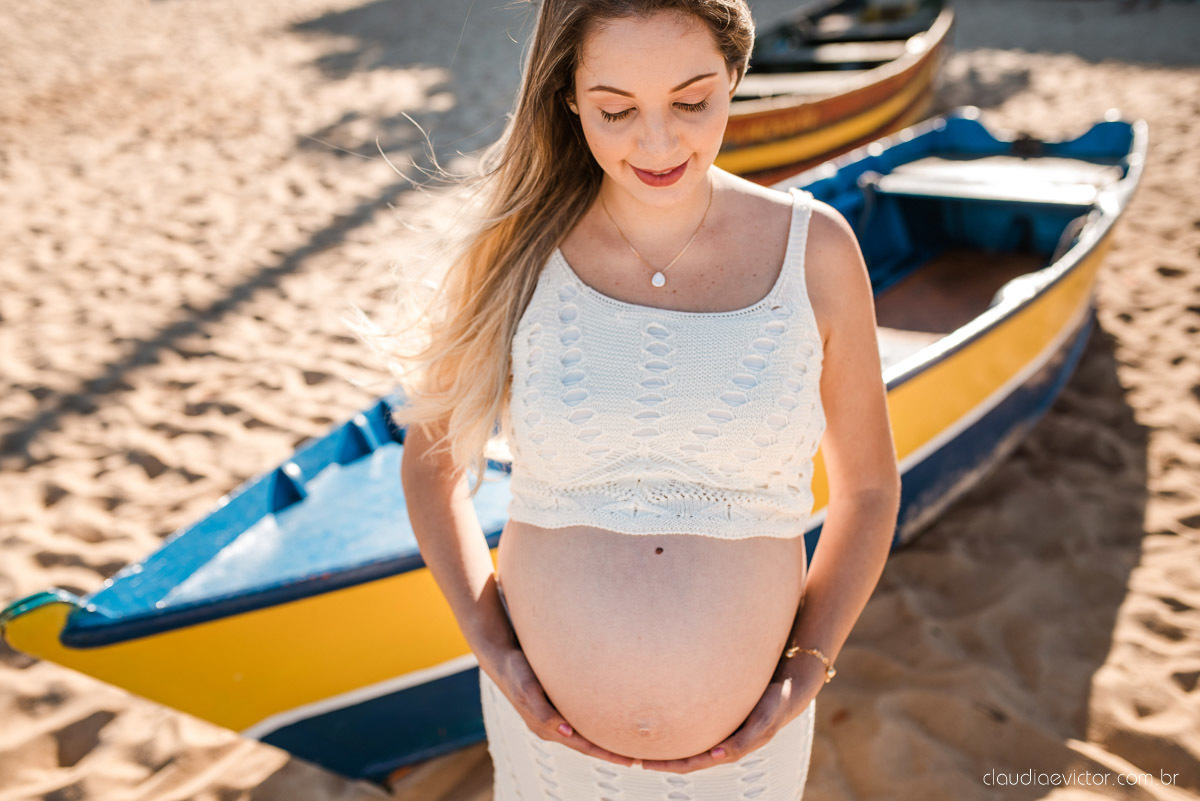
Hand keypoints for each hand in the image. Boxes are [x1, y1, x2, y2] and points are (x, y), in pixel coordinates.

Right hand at [480, 642, 638, 768]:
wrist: (502, 656)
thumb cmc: (516, 671)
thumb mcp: (528, 690)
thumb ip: (544, 712)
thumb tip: (567, 732)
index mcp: (547, 728)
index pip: (585, 747)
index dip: (609, 754)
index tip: (632, 761)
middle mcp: (552, 727)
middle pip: (588, 744)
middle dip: (612, 751)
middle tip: (641, 756)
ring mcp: (554, 716)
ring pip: (585, 732)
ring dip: (605, 738)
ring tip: (629, 741)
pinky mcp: (557, 703)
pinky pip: (581, 718)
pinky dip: (597, 722)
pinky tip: (609, 718)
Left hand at [638, 658, 826, 773]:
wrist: (789, 686)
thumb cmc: (775, 704)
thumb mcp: (763, 722)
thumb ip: (744, 740)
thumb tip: (718, 755)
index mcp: (729, 750)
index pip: (691, 764)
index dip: (667, 765)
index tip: (643, 763)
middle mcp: (720, 743)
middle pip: (684, 757)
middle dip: (659, 758)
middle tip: (630, 755)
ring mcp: (719, 731)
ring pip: (687, 742)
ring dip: (666, 744)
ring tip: (640, 740)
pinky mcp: (718, 716)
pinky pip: (693, 726)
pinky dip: (676, 727)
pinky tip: (663, 718)